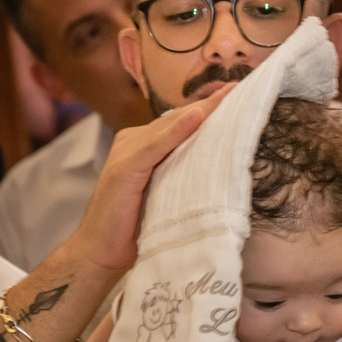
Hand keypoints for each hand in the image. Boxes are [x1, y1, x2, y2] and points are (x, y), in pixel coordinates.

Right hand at [65, 83, 236, 276]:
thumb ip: (183, 173)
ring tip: (227, 95)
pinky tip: (197, 117)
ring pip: (169, 126)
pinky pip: (155, 146)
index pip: (182, 122)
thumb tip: (221, 165)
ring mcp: (126, 153)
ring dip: (200, 110)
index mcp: (144, 146)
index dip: (210, 109)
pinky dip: (176, 131)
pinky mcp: (124, 169)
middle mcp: (133, 142)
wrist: (102, 253)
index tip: (238, 94)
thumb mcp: (168, 194)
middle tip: (240, 87)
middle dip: (210, 103)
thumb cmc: (136, 228)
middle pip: (179, 118)